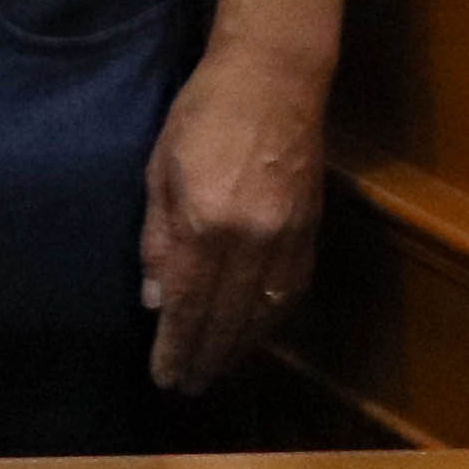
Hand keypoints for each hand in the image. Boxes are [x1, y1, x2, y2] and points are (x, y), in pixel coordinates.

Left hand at [141, 41, 331, 393]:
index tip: (166, 376)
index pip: (188, 304)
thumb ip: (158, 239)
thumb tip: (156, 301)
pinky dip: (271, 320)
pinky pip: (291, 290)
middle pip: (227, 317)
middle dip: (207, 357)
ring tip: (218, 370)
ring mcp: (288, 238)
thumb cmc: (202, 116)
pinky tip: (254, 334)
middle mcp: (251, 240)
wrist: (274, 80)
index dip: (177, 346)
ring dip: (240, 347)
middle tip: (189, 387)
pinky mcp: (312, 230)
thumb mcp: (159, 170)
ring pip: (264, 312)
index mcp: (205, 224)